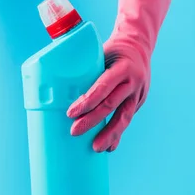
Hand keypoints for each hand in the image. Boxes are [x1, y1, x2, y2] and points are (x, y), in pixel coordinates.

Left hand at [67, 37, 148, 152]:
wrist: (139, 46)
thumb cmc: (112, 50)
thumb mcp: (101, 52)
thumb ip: (85, 67)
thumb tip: (55, 78)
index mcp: (123, 67)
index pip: (103, 87)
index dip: (87, 101)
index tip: (70, 114)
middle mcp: (133, 81)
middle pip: (111, 105)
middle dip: (92, 121)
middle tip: (74, 132)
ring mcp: (138, 94)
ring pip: (124, 117)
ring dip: (109, 134)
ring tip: (96, 148)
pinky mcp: (139, 102)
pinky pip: (126, 120)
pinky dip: (117, 134)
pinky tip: (109, 147)